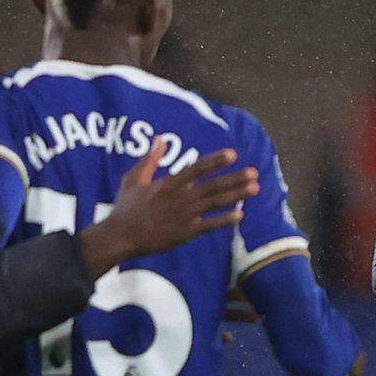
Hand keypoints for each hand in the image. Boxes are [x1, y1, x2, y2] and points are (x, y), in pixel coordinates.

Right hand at [99, 144, 257, 264]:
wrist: (121, 236)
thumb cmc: (126, 208)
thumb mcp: (134, 178)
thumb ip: (150, 159)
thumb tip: (160, 139)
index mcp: (169, 184)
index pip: (197, 169)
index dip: (215, 161)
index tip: (232, 154)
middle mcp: (180, 198)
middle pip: (213, 186)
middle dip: (235, 178)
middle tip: (254, 172)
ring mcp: (185, 216)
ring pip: (215, 203)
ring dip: (237, 195)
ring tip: (255, 188)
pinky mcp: (186, 233)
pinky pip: (209, 226)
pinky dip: (225, 220)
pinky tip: (240, 215)